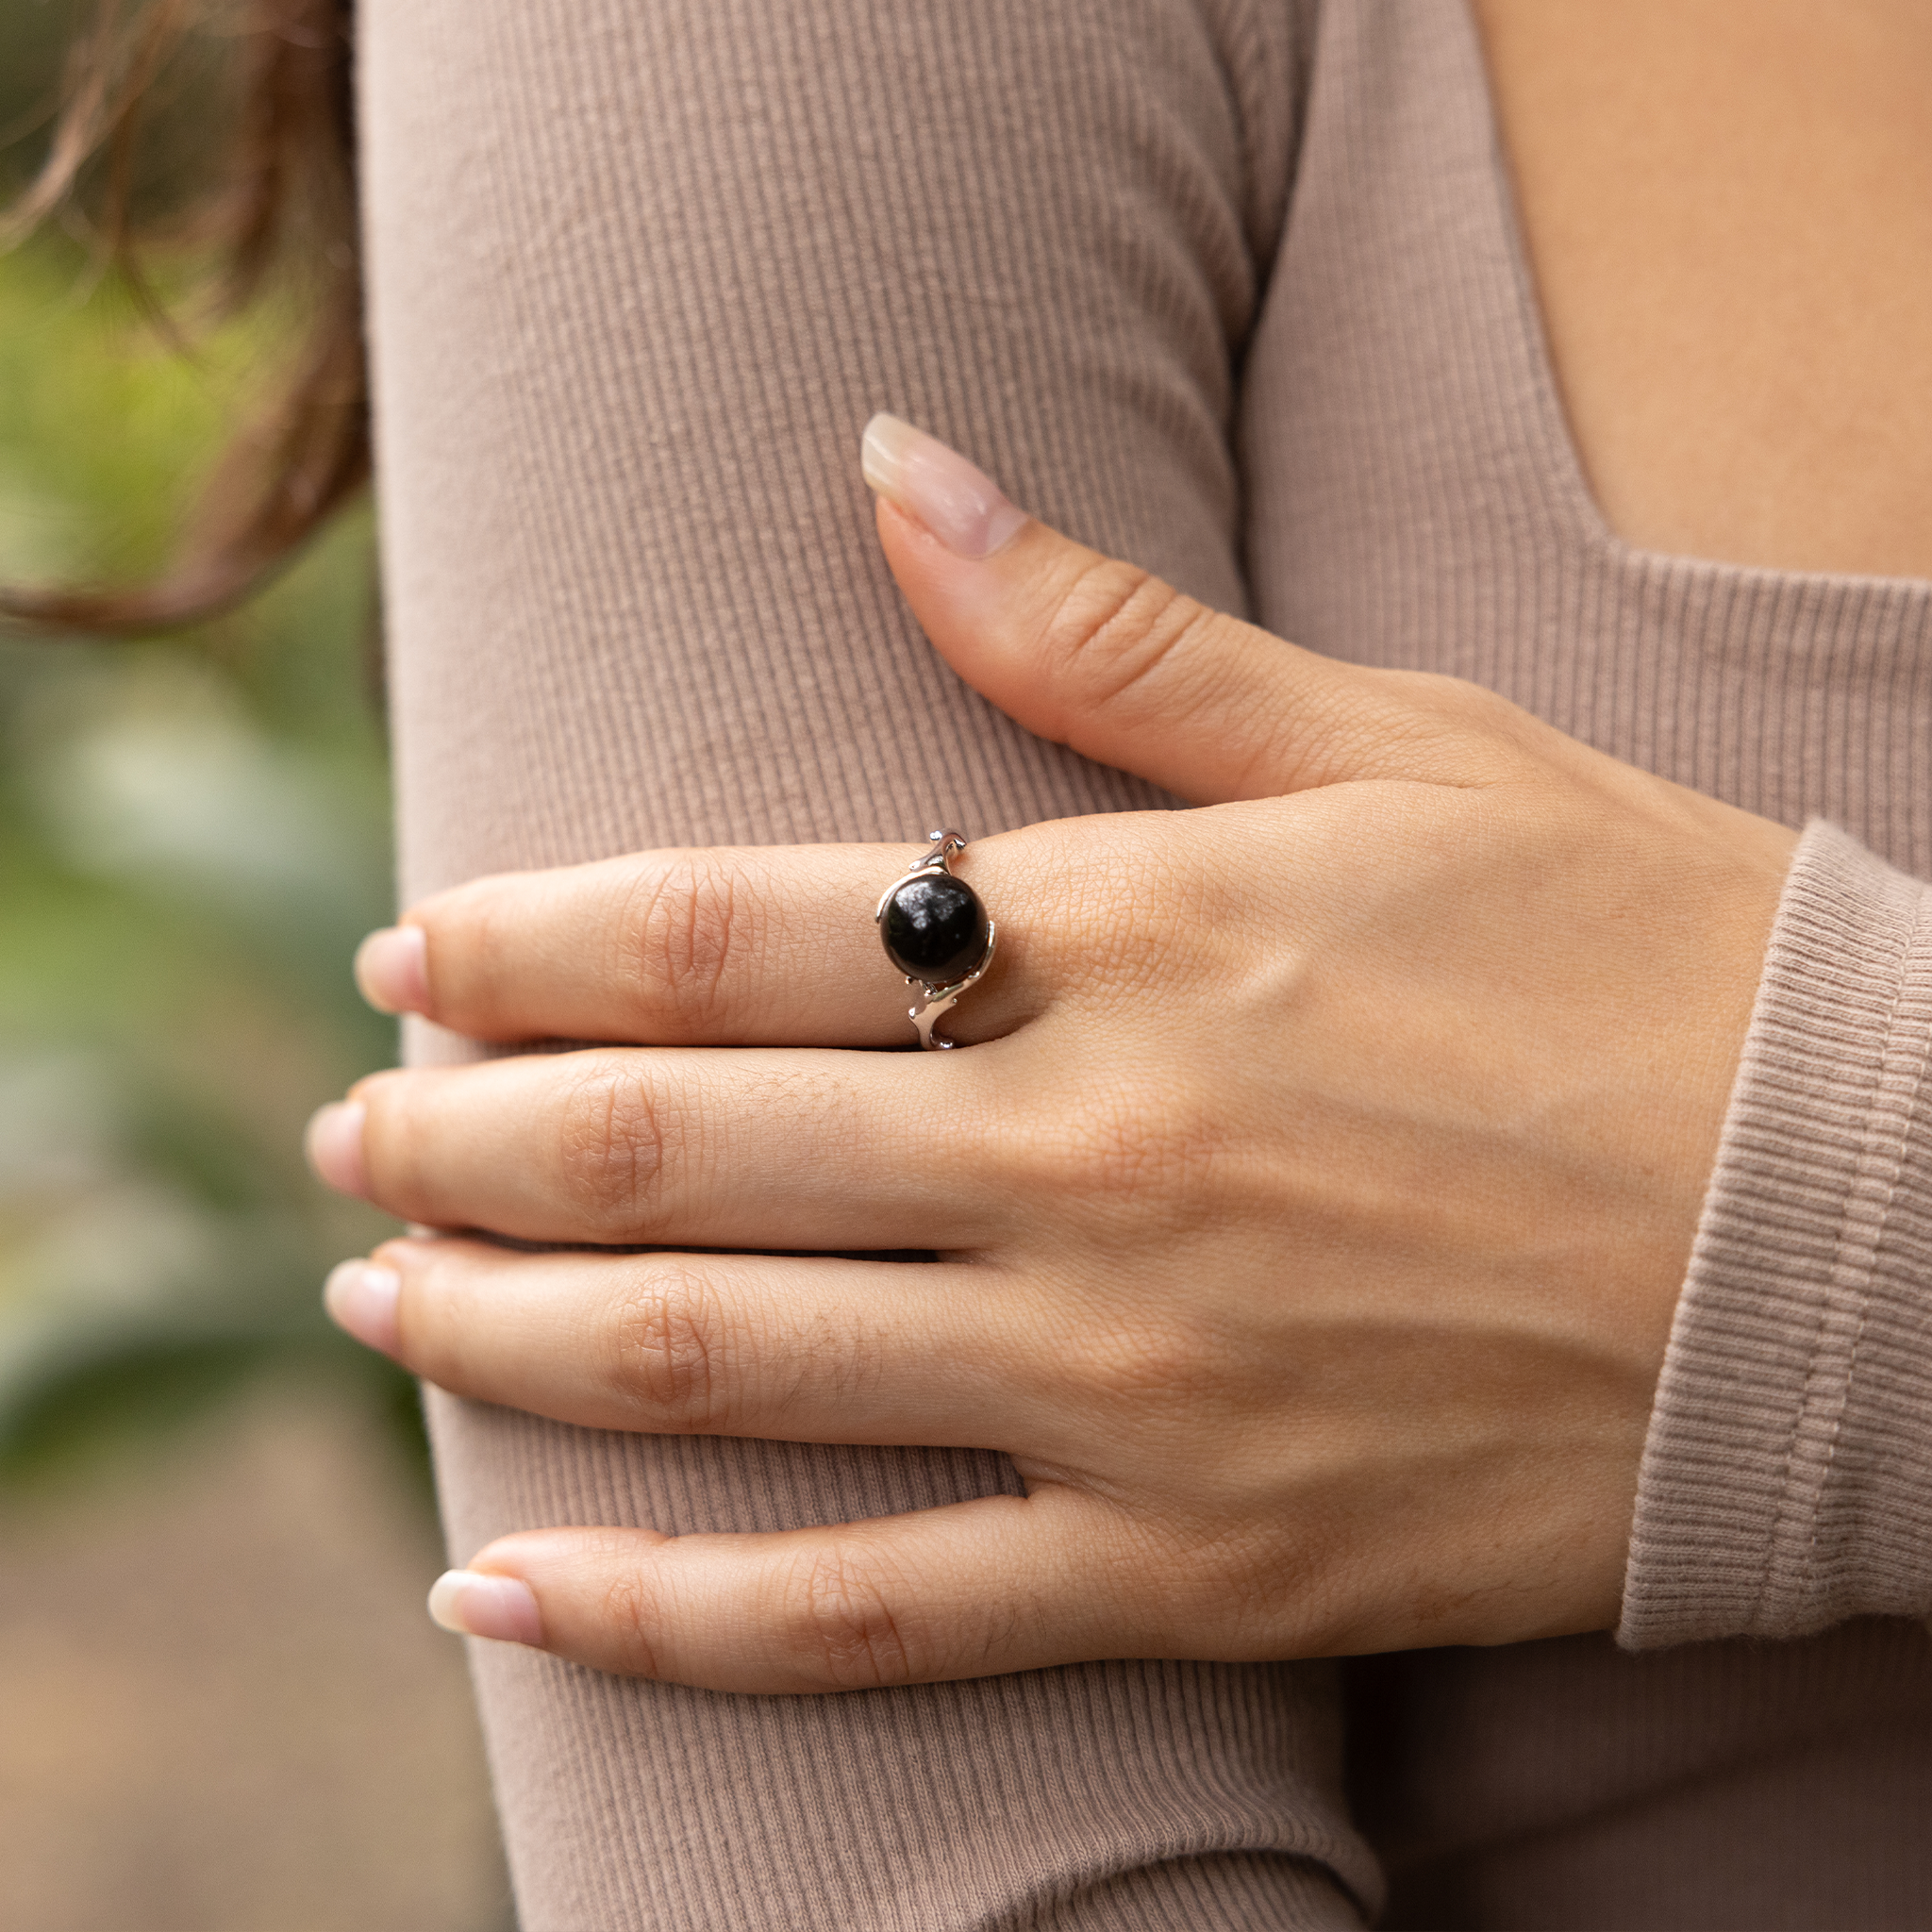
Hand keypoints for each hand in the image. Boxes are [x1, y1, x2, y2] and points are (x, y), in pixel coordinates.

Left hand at [307, 416, 1797, 1691]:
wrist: (1885, 1231)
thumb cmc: (1644, 955)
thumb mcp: (1395, 739)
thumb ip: (1108, 631)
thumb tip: (892, 462)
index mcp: (1128, 937)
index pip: (725, 930)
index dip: (527, 938)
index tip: (409, 948)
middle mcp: (1091, 1158)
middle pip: (666, 1144)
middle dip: (463, 1132)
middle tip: (346, 1125)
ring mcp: (1130, 1382)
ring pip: (721, 1363)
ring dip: (504, 1328)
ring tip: (377, 1295)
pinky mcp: (1195, 1568)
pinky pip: (865, 1620)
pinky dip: (660, 1621)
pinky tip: (503, 1586)